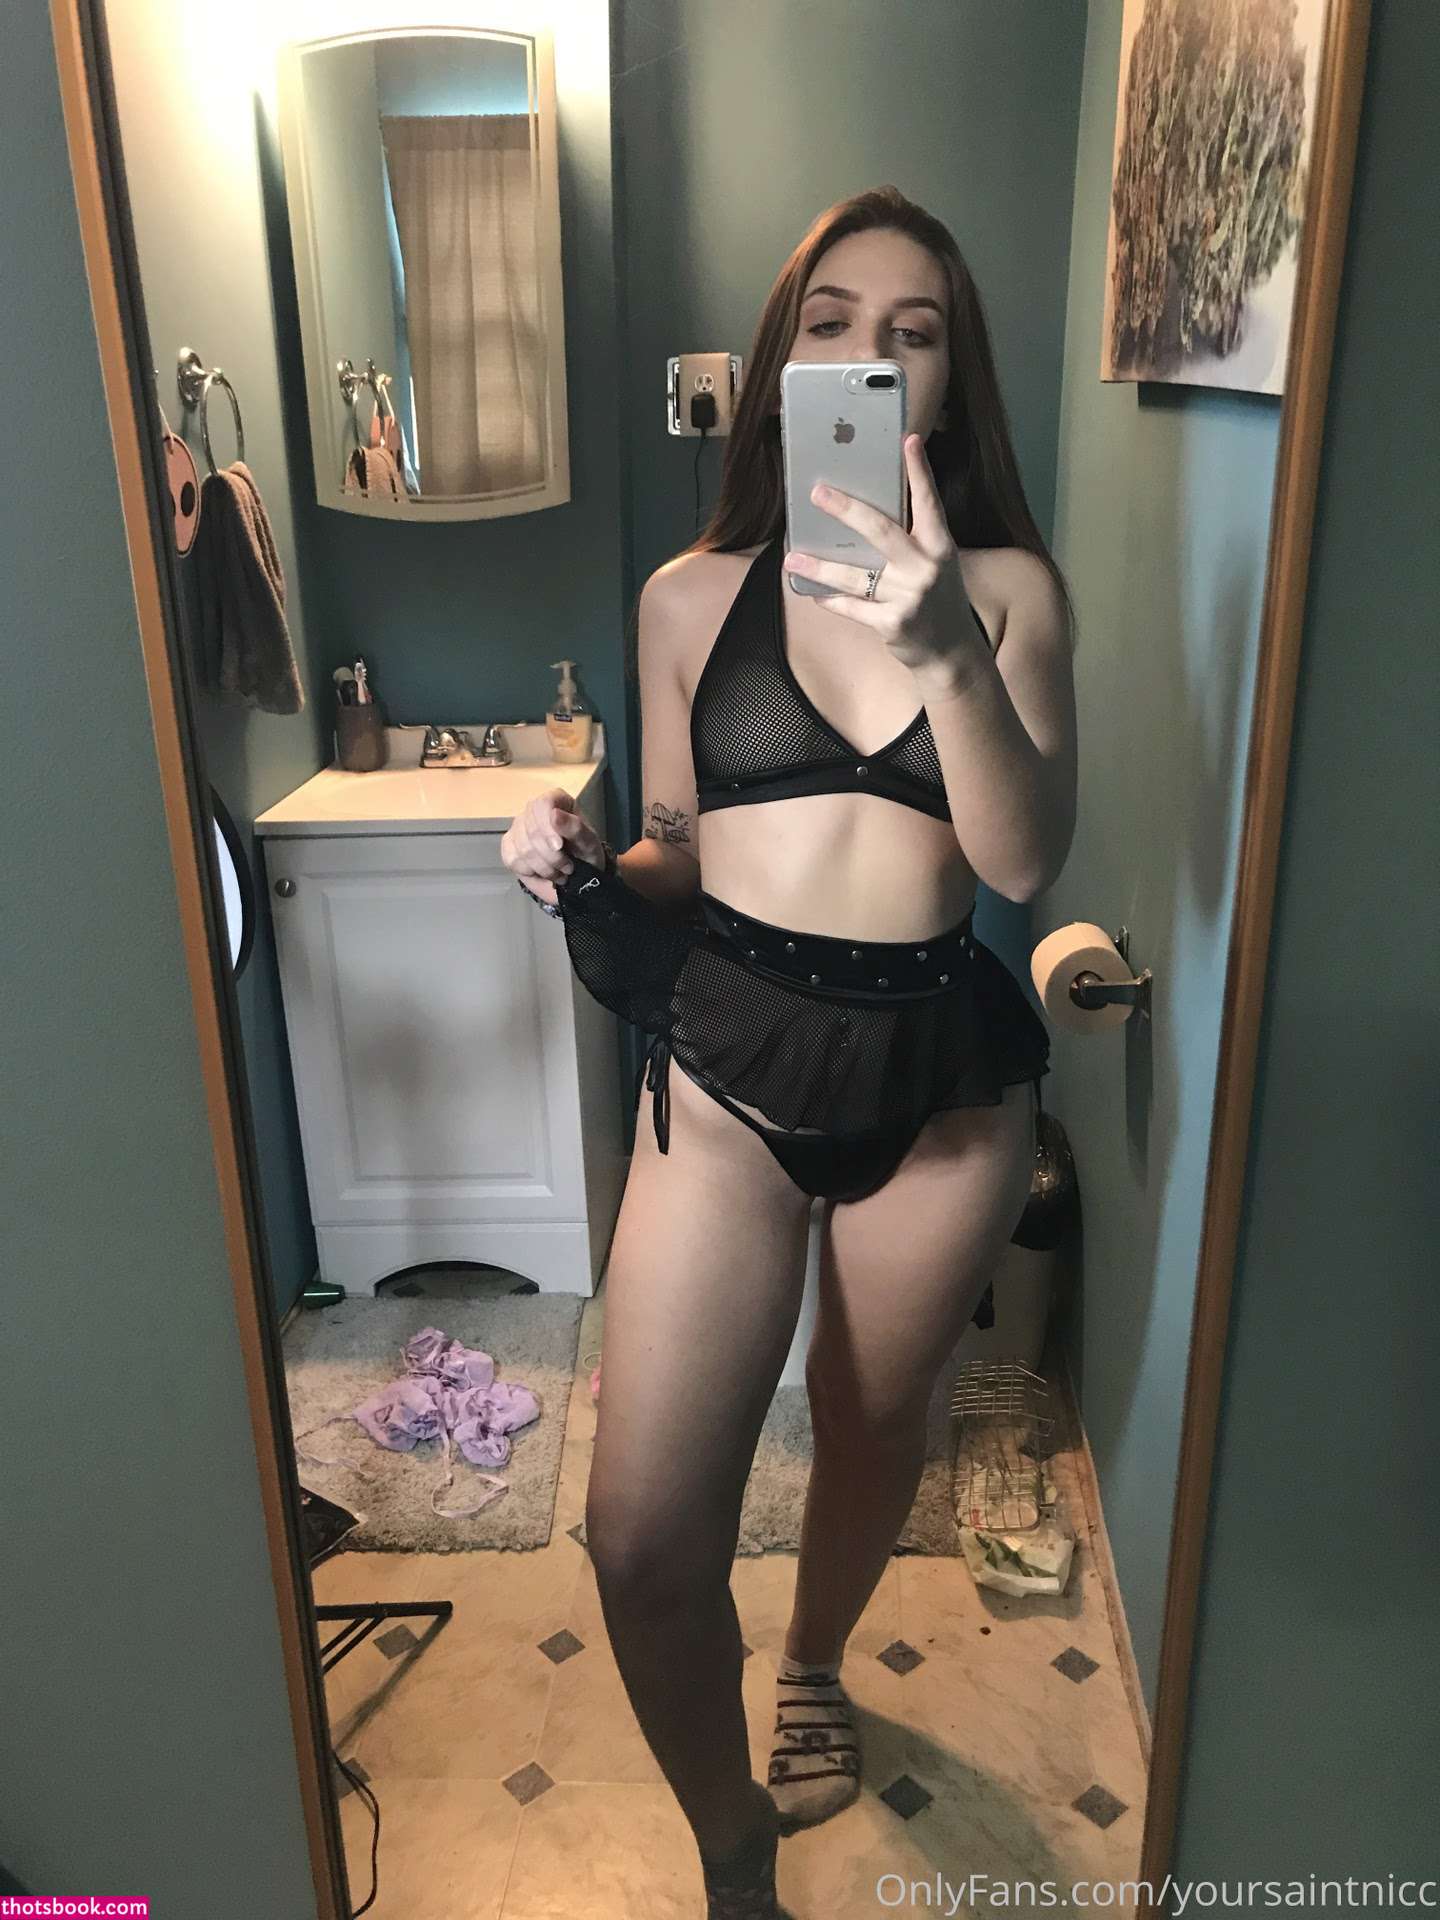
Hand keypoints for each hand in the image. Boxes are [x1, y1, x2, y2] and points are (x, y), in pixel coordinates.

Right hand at [501, 788, 605, 904]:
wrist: (579, 870)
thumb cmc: (585, 851)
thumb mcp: (589, 841)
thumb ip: (575, 827)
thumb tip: (554, 814)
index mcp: (554, 799)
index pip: (541, 805)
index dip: (547, 828)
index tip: (559, 847)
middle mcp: (532, 810)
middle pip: (531, 831)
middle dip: (551, 857)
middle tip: (568, 868)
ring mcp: (518, 827)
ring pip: (523, 850)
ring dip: (544, 868)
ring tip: (559, 874)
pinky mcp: (509, 846)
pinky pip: (512, 860)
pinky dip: (530, 873)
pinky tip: (543, 875)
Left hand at [783, 433, 989, 697]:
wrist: (950, 651)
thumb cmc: (936, 596)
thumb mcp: (935, 562)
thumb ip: (911, 539)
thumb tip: (863, 512)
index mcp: (940, 546)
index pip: (928, 502)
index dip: (919, 471)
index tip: (908, 440)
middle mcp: (925, 568)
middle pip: (880, 531)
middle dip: (846, 509)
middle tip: (817, 492)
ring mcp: (908, 597)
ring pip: (854, 576)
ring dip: (819, 565)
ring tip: (792, 556)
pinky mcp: (892, 623)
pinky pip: (851, 607)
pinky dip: (829, 599)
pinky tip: (811, 590)